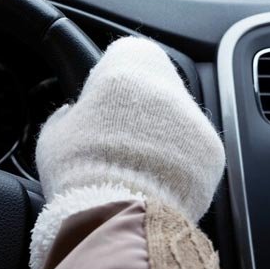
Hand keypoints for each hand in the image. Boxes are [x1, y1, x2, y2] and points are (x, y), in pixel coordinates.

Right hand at [29, 37, 224, 268]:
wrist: (117, 215)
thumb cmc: (79, 170)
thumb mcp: (56, 133)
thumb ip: (69, 114)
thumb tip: (73, 114)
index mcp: (126, 68)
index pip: (126, 52)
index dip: (111, 76)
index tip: (101, 100)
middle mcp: (167, 86)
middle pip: (157, 84)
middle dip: (141, 106)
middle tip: (117, 136)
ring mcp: (196, 119)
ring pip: (178, 117)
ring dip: (162, 133)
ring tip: (136, 164)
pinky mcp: (213, 153)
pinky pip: (195, 149)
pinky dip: (180, 161)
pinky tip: (156, 180)